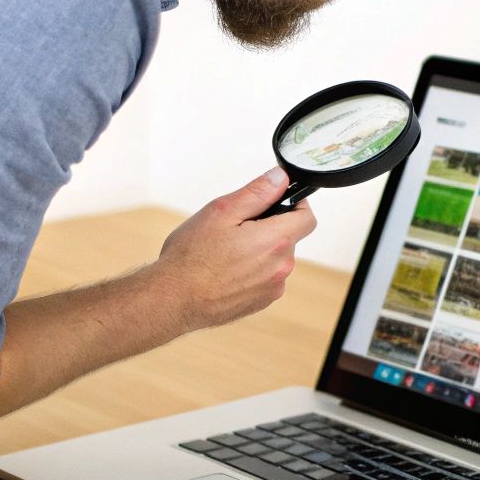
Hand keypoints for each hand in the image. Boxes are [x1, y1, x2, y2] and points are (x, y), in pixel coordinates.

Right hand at [150, 167, 317, 330]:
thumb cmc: (191, 257)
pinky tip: (226, 270)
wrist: (172, 300)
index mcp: (275, 242)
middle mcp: (280, 267)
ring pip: (276, 258)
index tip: (276, 201)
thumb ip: (257, 192)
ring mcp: (271, 288)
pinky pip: (266, 277)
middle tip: (236, 227)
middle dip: (269, 227)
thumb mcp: (221, 212)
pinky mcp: (260, 301)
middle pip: (289, 237)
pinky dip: (252, 270)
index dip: (295, 204)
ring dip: (260, 250)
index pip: (307, 217)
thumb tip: (280, 178)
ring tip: (226, 251)